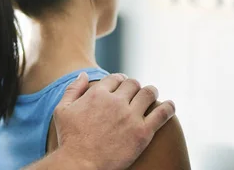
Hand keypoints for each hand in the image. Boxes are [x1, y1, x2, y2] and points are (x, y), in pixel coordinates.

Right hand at [53, 73, 175, 169]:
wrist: (80, 163)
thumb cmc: (69, 138)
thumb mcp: (62, 109)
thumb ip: (73, 89)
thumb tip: (83, 74)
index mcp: (97, 93)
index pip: (116, 78)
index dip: (120, 80)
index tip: (123, 85)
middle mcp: (115, 101)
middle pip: (133, 84)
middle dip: (134, 86)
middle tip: (137, 92)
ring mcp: (130, 116)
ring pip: (148, 94)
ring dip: (151, 92)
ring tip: (152, 95)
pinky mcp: (142, 132)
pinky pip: (162, 114)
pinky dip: (169, 107)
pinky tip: (171, 106)